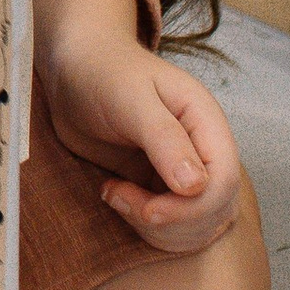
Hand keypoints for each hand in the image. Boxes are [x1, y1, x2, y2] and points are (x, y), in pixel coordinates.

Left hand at [33, 0, 244, 258]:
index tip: (139, 203)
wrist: (65, 59)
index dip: (188, 209)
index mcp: (204, 123)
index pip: (224, 186)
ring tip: (117, 200)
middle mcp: (200, 148)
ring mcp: (179, 168)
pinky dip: (144, 227)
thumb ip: (162, 141)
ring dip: (157, 230)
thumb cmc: (96, 66)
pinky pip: (168, 226)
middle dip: (171, 225)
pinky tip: (113, 199)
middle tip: (123, 203)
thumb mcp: (126, 99)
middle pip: (216, 217)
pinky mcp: (155, 182)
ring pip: (196, 229)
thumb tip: (199, 187)